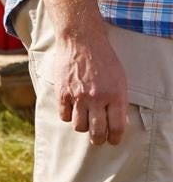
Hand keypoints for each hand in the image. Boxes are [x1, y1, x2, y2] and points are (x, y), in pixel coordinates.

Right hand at [48, 29, 128, 144]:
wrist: (81, 41)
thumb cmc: (103, 59)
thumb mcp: (119, 79)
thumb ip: (118, 100)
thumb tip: (115, 120)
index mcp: (115, 95)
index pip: (116, 127)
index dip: (115, 138)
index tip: (113, 140)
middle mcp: (97, 98)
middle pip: (97, 132)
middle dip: (98, 139)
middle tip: (97, 139)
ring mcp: (78, 96)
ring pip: (79, 126)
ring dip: (83, 128)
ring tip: (84, 123)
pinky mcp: (62, 92)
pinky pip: (64, 115)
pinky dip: (68, 116)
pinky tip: (71, 111)